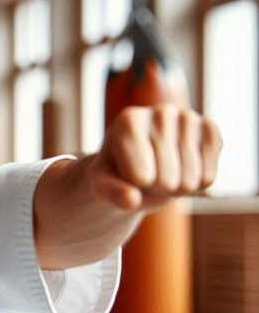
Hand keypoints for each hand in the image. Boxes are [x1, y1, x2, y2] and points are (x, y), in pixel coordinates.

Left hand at [87, 104, 222, 211]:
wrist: (136, 167)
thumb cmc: (114, 174)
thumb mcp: (102, 186)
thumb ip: (112, 193)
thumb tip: (131, 201)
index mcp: (128, 120)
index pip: (141, 176)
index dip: (133, 185)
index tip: (126, 171)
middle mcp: (161, 112)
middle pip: (166, 180)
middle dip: (155, 187)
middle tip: (146, 173)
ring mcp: (188, 118)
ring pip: (189, 182)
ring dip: (175, 188)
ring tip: (162, 170)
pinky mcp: (210, 130)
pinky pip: (207, 178)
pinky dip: (195, 185)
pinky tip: (182, 168)